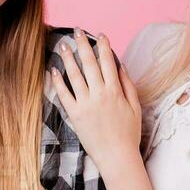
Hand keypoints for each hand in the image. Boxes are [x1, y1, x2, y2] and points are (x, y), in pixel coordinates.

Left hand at [52, 31, 142, 171]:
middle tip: (77, 31)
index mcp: (115, 91)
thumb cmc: (129, 134)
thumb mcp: (135, 108)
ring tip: (63, 46)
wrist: (117, 157)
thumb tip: (121, 66)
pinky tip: (53, 70)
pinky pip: (64, 94)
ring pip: (75, 76)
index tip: (99, 35)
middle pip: (89, 64)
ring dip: (69, 58)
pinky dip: (58, 81)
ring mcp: (85, 104)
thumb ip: (128, 85)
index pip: (108, 62)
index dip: (103, 47)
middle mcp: (99, 94)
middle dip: (83, 45)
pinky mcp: (75, 115)